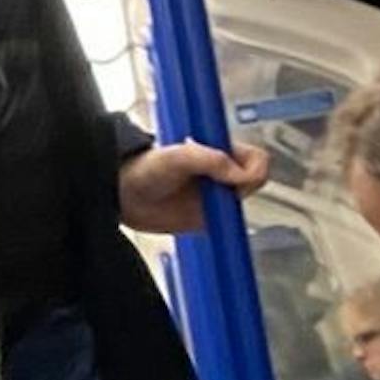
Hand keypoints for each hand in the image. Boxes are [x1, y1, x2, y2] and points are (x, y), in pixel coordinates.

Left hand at [118, 142, 270, 233]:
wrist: (122, 195)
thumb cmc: (144, 169)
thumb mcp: (175, 157)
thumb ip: (208, 160)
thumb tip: (240, 174)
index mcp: (219, 151)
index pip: (257, 158)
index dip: (252, 169)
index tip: (233, 179)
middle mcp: (223, 173)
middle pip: (255, 182)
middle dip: (241, 189)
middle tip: (214, 192)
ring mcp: (217, 196)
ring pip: (244, 203)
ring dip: (232, 208)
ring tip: (208, 206)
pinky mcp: (210, 219)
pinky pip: (231, 225)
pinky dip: (229, 227)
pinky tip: (212, 223)